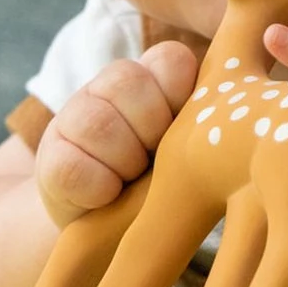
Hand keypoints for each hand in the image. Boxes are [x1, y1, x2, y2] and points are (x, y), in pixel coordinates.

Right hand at [35, 40, 197, 227]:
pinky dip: (98, 189)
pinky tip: (108, 196)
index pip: (171, 59)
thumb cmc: (174, 179)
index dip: (179, 96)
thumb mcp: (199, 145)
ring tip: (134, 179)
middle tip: (158, 158)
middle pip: (128, 82)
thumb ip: (214, 119)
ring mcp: (74, 115)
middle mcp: (112, 84)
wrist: (118, 227)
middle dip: (151, 130)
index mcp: (157, 75)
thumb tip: (238, 110)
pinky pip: (72, 168)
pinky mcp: (49, 157)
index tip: (186, 130)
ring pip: (97, 123)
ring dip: (125, 162)